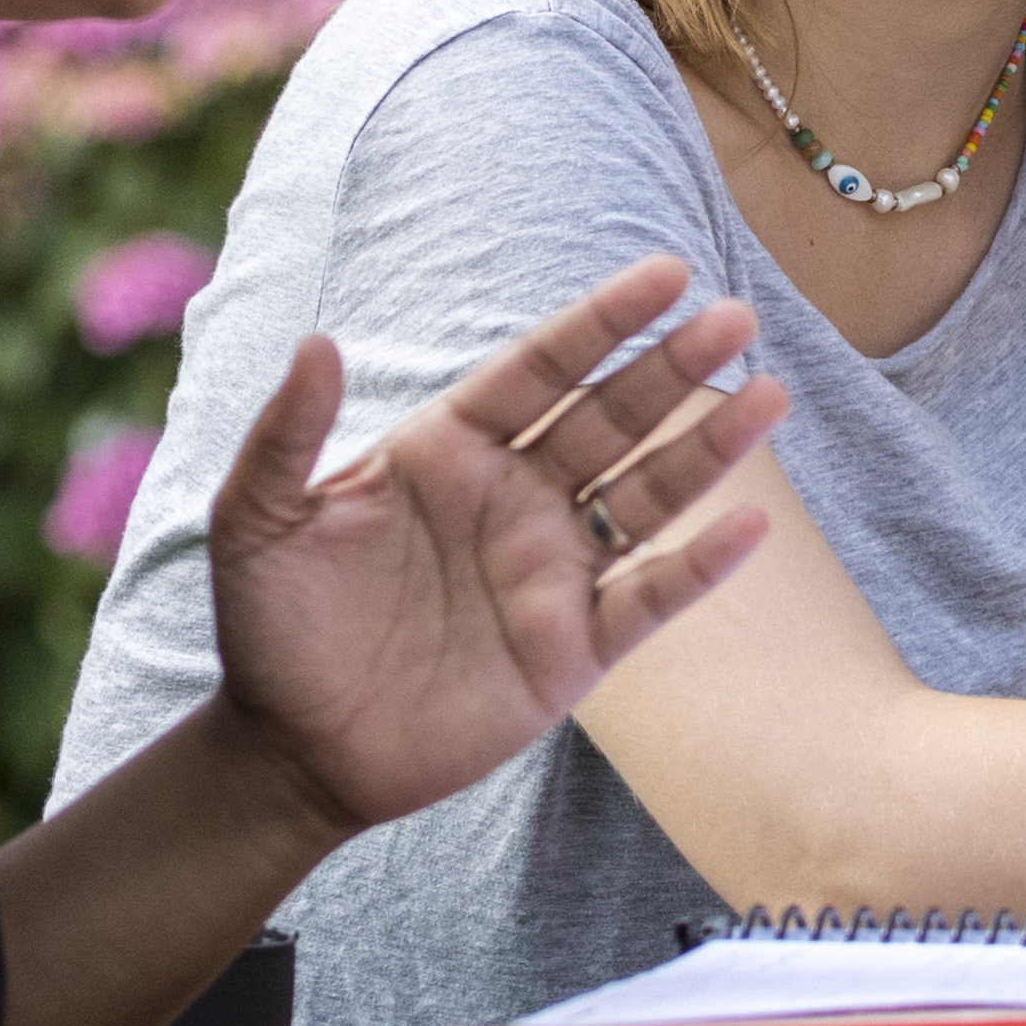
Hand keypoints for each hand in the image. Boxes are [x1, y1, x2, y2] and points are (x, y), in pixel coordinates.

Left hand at [207, 262, 785, 842]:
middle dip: (671, 369)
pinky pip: (648, 599)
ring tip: (768, 396)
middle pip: (608, 420)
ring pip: (644, 497)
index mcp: (449, 452)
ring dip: (705, 449)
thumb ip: (286, 434)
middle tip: (735, 318)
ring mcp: (549, 573)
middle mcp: (513, 500)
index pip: (539, 370)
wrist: (294, 751)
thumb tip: (316, 342)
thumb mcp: (257, 521)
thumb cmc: (271, 627)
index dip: (601, 324)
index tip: (665, 275)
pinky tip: (746, 526)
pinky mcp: (571, 650)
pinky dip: (698, 567)